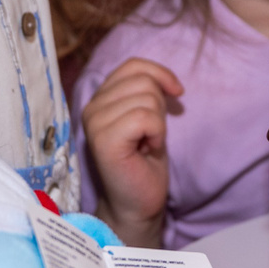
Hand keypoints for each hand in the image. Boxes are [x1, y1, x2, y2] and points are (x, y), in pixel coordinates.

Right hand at [82, 57, 182, 246]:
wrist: (138, 203)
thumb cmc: (145, 161)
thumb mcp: (149, 116)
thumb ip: (147, 91)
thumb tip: (169, 82)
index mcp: (100, 98)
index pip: (133, 65)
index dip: (160, 75)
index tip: (176, 93)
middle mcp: (92, 106)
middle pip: (143, 80)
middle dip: (159, 107)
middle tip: (150, 135)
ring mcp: (94, 122)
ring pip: (147, 98)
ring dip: (158, 124)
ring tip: (146, 144)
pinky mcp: (104, 140)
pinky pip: (145, 118)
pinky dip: (156, 134)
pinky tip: (147, 151)